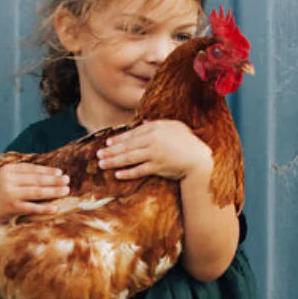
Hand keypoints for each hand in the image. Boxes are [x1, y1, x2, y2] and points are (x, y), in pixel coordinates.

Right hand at [0, 162, 69, 236]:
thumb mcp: (5, 180)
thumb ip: (20, 175)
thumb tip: (45, 172)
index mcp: (7, 170)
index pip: (31, 169)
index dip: (47, 170)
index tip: (60, 172)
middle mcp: (8, 180)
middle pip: (36, 179)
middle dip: (54, 180)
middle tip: (67, 180)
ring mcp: (10, 193)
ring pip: (37, 192)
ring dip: (53, 191)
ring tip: (66, 191)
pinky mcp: (11, 207)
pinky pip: (32, 207)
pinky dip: (44, 208)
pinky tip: (55, 208)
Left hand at [95, 120, 211, 181]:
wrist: (199, 158)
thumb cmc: (186, 142)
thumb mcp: (173, 127)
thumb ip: (156, 125)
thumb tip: (142, 124)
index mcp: (155, 128)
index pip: (131, 134)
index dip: (118, 139)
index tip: (107, 143)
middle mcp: (153, 139)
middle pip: (126, 146)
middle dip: (110, 151)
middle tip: (98, 155)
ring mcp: (154, 154)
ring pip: (129, 158)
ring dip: (113, 161)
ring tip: (102, 164)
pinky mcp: (157, 167)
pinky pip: (138, 170)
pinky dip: (127, 173)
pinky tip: (117, 174)